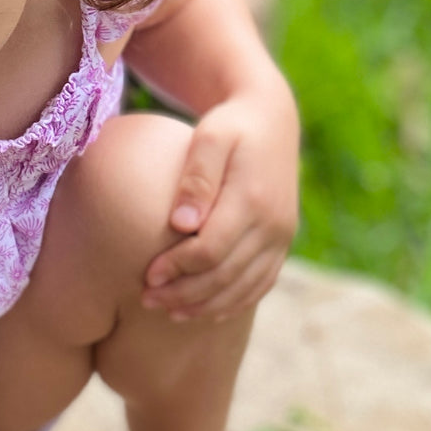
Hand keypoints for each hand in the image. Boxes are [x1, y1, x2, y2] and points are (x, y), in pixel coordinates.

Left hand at [141, 87, 299, 319]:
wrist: (272, 119)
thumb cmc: (231, 125)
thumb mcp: (210, 137)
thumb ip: (196, 178)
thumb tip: (180, 223)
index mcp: (253, 199)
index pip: (211, 249)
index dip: (177, 268)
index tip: (147, 276)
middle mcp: (273, 224)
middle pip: (226, 276)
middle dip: (184, 294)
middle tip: (147, 300)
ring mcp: (281, 236)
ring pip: (244, 287)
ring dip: (206, 305)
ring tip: (169, 312)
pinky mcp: (282, 242)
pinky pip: (261, 283)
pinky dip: (234, 302)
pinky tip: (205, 311)